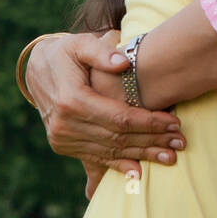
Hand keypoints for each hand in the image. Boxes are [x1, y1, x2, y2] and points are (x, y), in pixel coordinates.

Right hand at [25, 31, 184, 194]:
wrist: (36, 69)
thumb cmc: (65, 52)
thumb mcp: (80, 43)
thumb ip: (102, 51)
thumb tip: (123, 63)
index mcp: (72, 99)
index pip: (119, 117)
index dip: (149, 121)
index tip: (174, 122)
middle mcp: (65, 124)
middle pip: (118, 137)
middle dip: (152, 140)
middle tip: (180, 141)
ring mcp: (62, 138)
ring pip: (110, 151)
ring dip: (141, 155)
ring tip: (169, 156)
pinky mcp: (63, 145)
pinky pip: (95, 158)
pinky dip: (118, 166)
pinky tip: (138, 173)